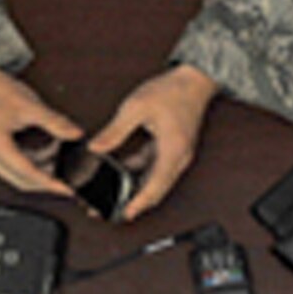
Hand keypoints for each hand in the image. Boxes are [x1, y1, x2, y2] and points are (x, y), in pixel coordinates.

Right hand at [0, 70, 84, 194]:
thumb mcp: (30, 106)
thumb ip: (55, 123)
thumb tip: (74, 134)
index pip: (26, 173)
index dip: (48, 182)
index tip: (65, 189)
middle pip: (18, 180)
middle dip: (43, 180)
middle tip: (64, 178)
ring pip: (14, 175)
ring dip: (36, 170)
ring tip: (55, 157)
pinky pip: (8, 166)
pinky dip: (26, 162)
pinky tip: (41, 153)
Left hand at [89, 64, 217, 220]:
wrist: (195, 79)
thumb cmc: (174, 90)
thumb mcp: (137, 107)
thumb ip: (115, 131)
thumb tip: (97, 148)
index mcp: (173, 151)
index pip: (154, 188)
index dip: (138, 204)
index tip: (124, 214)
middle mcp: (179, 158)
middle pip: (156, 190)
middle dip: (134, 201)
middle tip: (111, 208)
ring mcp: (178, 154)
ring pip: (156, 181)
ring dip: (137, 188)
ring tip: (114, 191)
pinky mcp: (175, 149)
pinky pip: (157, 168)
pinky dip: (141, 172)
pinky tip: (124, 168)